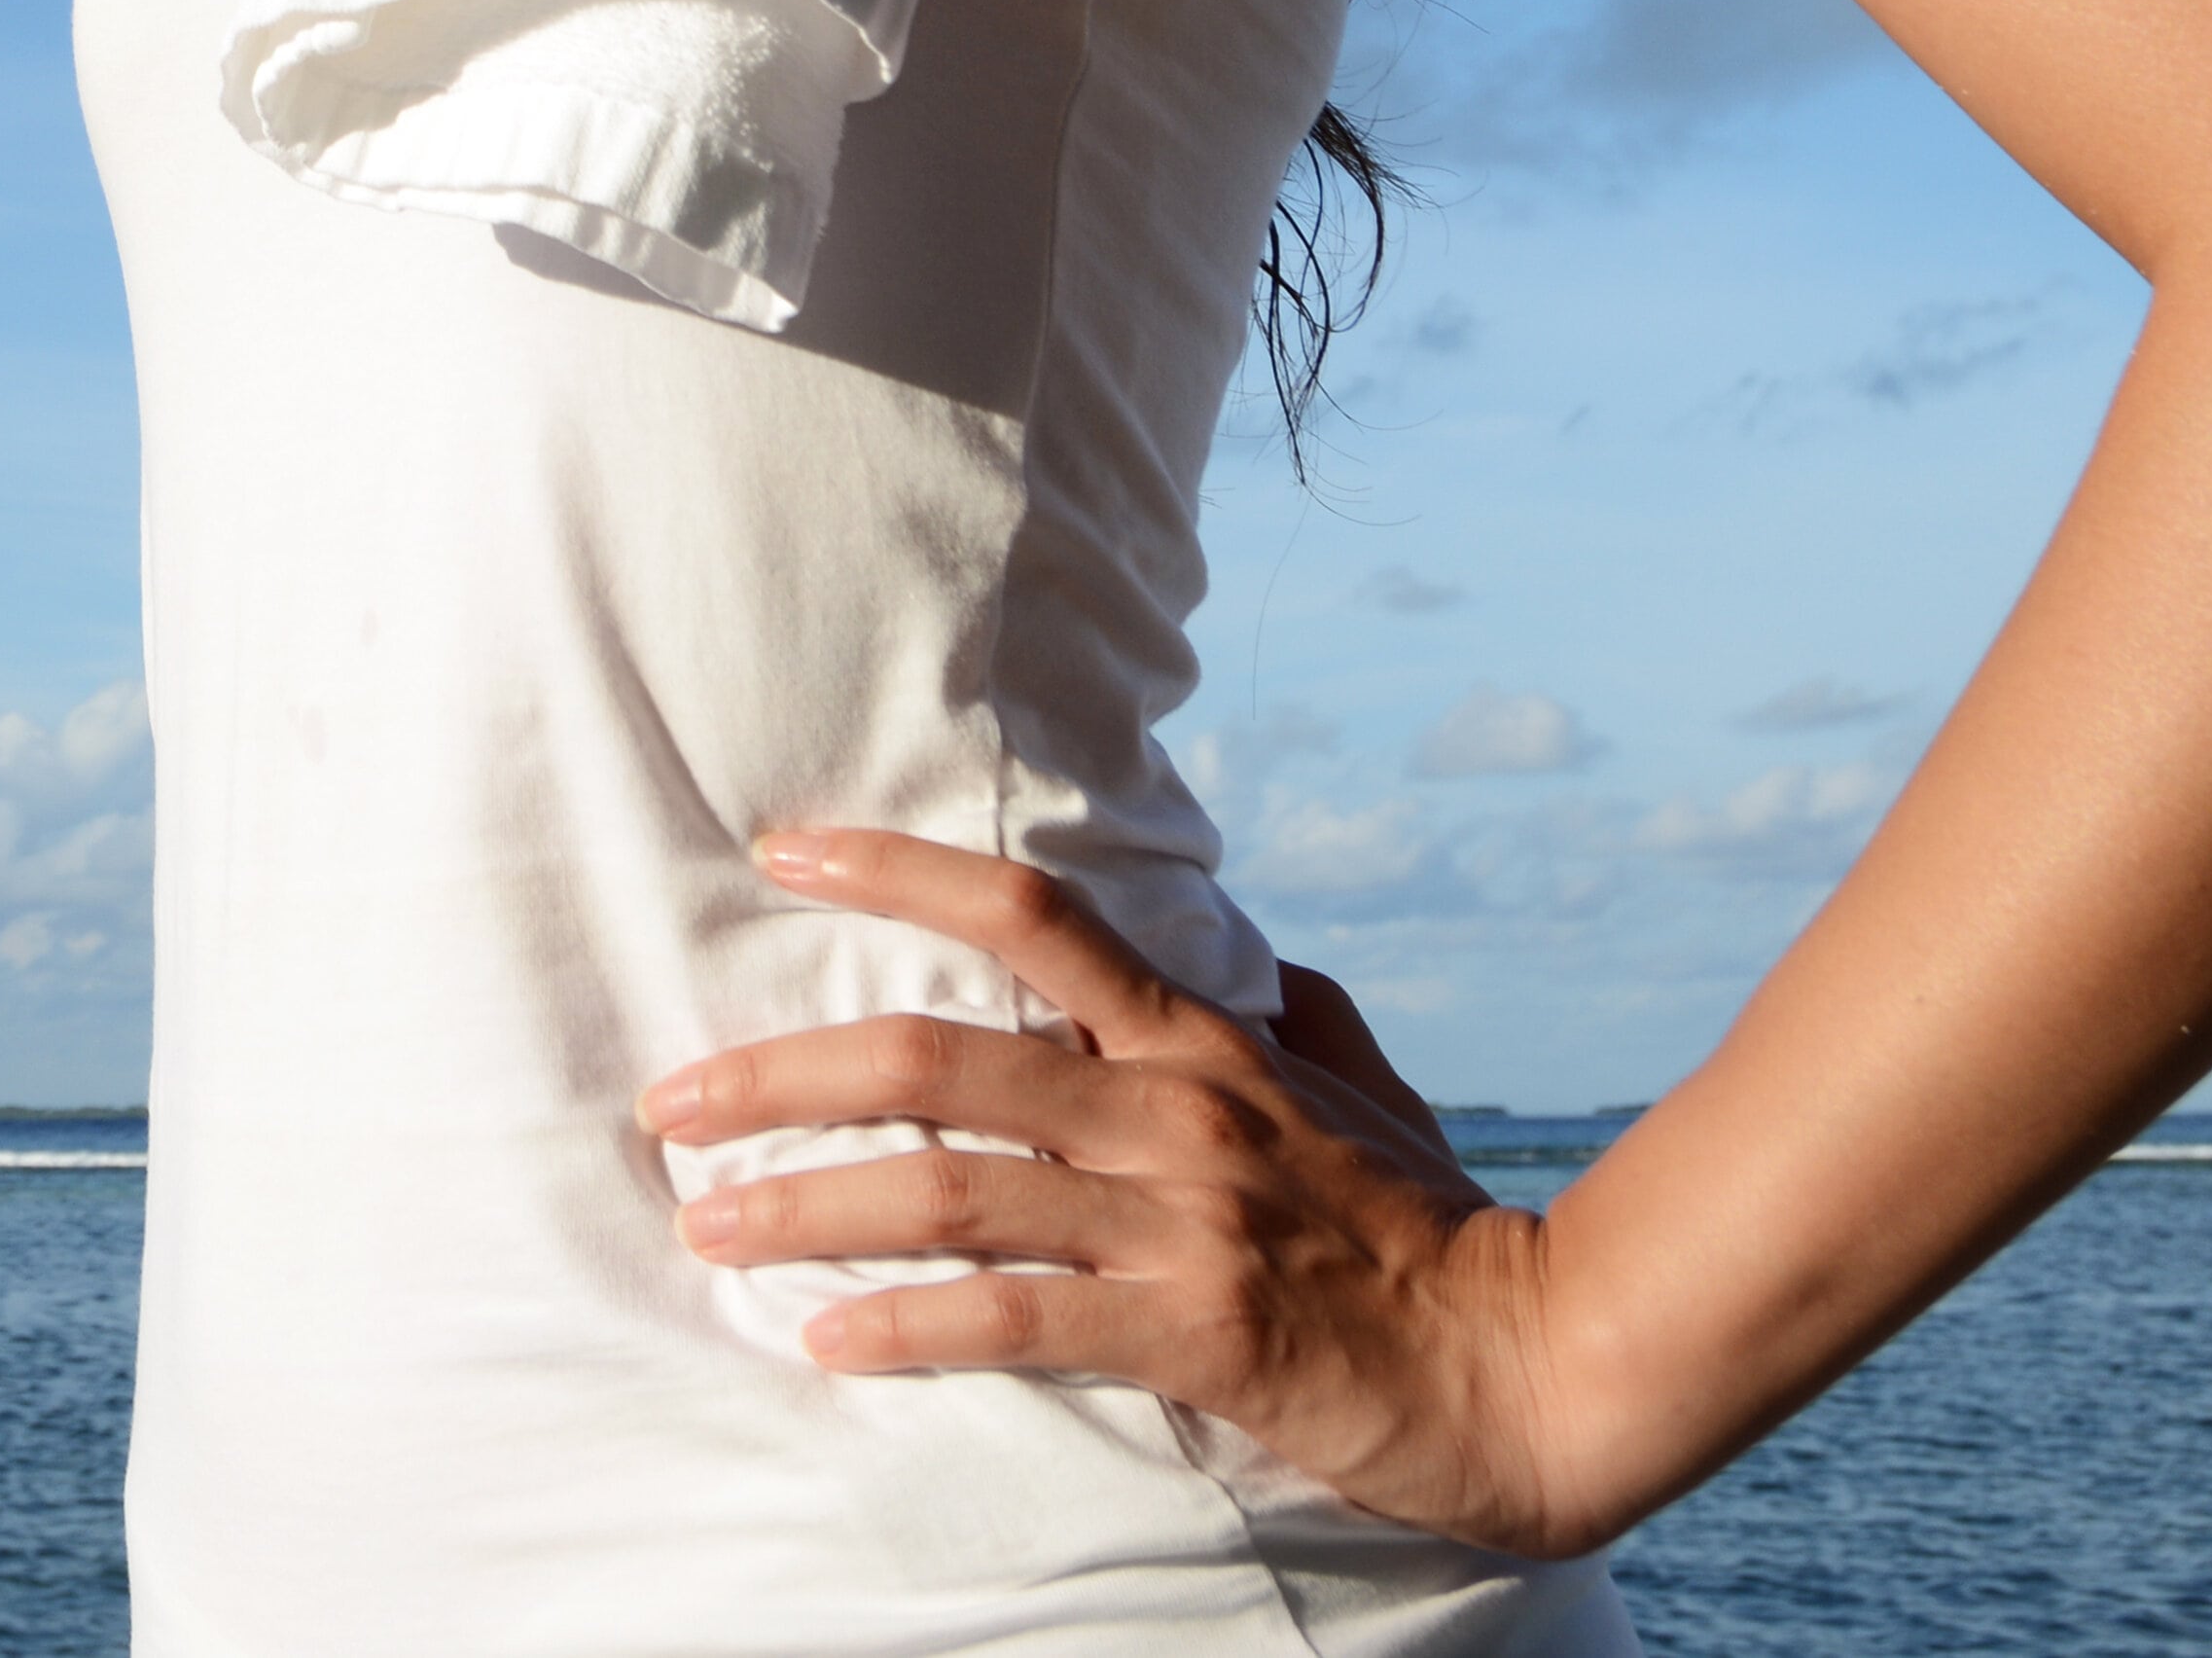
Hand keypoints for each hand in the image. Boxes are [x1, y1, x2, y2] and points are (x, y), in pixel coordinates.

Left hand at [640, 828, 1607, 1556]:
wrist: (1538, 1365)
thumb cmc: (1431, 1227)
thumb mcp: (1356, 1086)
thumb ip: (1282, 1014)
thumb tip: (1244, 957)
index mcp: (1199, 1041)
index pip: (1029, 913)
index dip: (895, 868)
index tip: (780, 846)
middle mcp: (1174, 1110)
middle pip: (939, 1056)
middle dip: (784, 1074)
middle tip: (673, 1101)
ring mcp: (1182, 1220)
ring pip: (951, 1189)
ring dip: (807, 1206)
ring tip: (707, 1226)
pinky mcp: (1196, 1331)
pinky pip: (1019, 1319)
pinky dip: (910, 1326)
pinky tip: (829, 1339)